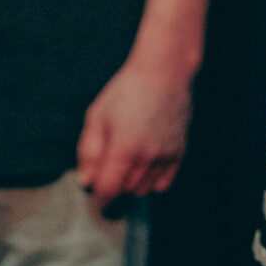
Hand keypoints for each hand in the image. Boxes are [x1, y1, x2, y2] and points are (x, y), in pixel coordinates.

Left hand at [76, 53, 194, 207]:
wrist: (163, 74)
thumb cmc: (126, 91)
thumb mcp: (97, 115)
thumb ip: (88, 151)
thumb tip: (86, 180)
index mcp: (123, 149)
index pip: (108, 189)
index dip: (98, 191)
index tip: (95, 184)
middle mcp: (146, 158)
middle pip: (125, 190)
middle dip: (114, 183)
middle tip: (109, 163)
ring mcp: (165, 158)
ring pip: (144, 189)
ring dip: (132, 182)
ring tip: (127, 159)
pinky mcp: (179, 154)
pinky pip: (163, 184)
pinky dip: (151, 180)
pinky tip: (144, 163)